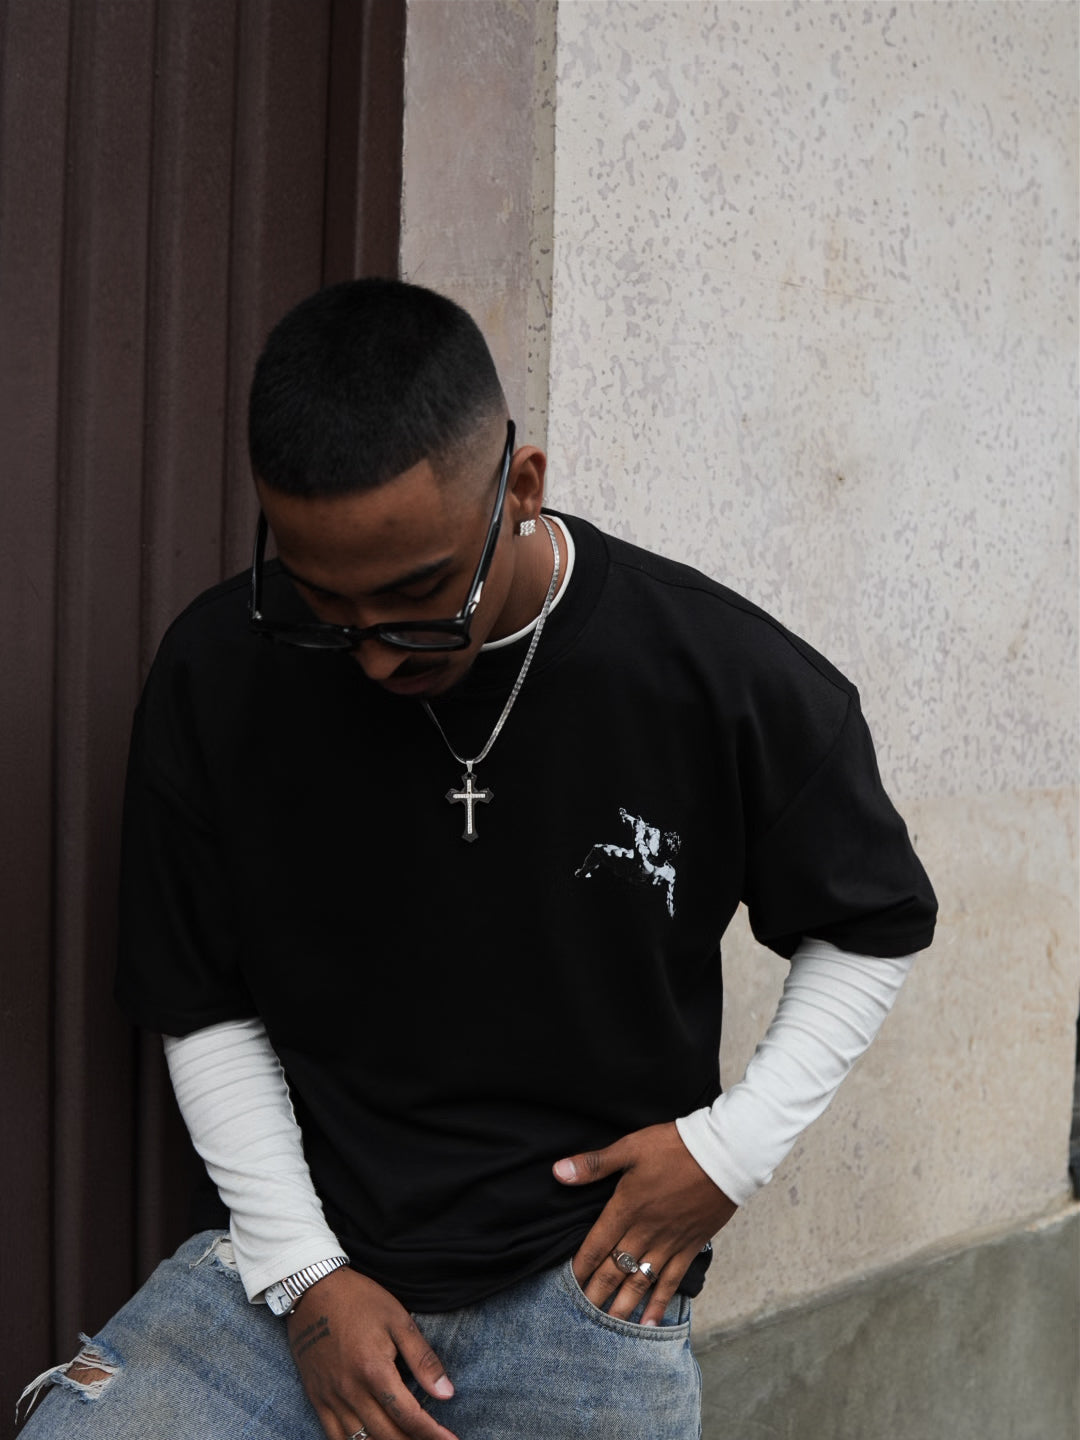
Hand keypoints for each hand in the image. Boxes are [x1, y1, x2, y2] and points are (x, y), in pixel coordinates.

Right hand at [286, 1267, 457, 1439]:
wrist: (313, 1289)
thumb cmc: (360, 1300)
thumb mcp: (398, 1320)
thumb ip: (423, 1359)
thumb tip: (447, 1393)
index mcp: (374, 1370)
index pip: (409, 1416)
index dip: (433, 1434)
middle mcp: (351, 1390)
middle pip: (387, 1435)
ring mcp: (331, 1397)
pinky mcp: (316, 1398)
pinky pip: (334, 1438)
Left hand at [553, 1121, 736, 1325]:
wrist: (724, 1155)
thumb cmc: (675, 1147)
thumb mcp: (630, 1147)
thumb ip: (594, 1164)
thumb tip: (558, 1172)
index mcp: (625, 1207)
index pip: (595, 1245)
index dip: (579, 1267)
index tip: (566, 1286)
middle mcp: (644, 1231)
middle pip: (614, 1268)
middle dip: (595, 1293)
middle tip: (580, 1316)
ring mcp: (668, 1242)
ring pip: (639, 1281)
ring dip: (622, 1304)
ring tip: (607, 1325)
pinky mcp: (689, 1246)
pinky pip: (671, 1281)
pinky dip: (659, 1303)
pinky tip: (649, 1322)